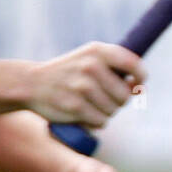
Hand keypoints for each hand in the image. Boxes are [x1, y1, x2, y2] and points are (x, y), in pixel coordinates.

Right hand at [28, 42, 144, 126]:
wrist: (31, 83)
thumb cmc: (68, 72)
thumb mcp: (89, 59)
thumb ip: (115, 68)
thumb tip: (139, 88)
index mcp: (98, 50)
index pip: (133, 64)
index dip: (140, 77)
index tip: (137, 84)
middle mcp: (91, 66)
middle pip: (125, 95)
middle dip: (118, 101)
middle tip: (102, 97)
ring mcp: (82, 87)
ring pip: (113, 110)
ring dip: (106, 112)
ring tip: (89, 104)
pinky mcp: (75, 107)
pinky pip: (101, 121)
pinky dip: (95, 122)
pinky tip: (83, 113)